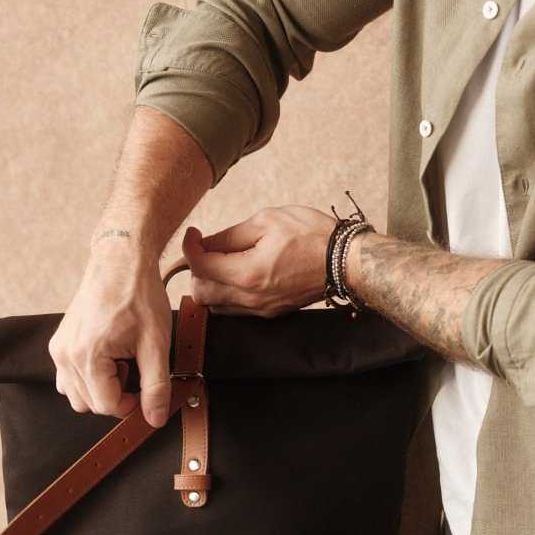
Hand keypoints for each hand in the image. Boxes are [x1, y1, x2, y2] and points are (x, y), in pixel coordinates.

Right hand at [48, 241, 172, 426]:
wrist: (120, 261)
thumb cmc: (138, 296)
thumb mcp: (156, 345)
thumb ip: (156, 387)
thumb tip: (155, 419)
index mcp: (86, 357)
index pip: (107, 406)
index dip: (132, 406)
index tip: (147, 392)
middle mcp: (64, 355)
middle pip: (90, 404)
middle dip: (117, 396)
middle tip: (135, 371)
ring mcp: (58, 348)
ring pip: (76, 394)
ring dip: (101, 389)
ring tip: (122, 363)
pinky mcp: (59, 342)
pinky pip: (68, 377)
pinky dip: (88, 378)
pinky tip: (108, 359)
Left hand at [183, 206, 331, 315]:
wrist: (345, 262)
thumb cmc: (312, 236)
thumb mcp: (267, 221)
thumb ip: (230, 235)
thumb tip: (205, 243)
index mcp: (247, 273)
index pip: (199, 266)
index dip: (189, 246)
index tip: (194, 233)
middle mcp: (250, 298)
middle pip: (200, 292)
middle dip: (196, 269)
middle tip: (206, 248)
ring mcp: (261, 309)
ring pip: (215, 305)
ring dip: (210, 285)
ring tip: (221, 262)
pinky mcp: (270, 313)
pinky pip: (235, 309)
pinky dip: (226, 294)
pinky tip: (237, 275)